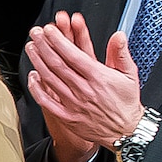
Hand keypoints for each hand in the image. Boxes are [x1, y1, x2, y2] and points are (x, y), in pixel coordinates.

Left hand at [24, 11, 142, 161]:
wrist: (126, 131)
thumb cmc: (126, 102)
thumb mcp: (130, 75)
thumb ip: (121, 53)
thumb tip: (118, 35)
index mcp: (98, 78)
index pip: (73, 55)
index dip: (58, 41)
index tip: (49, 30)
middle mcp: (84, 90)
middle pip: (58, 64)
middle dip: (44, 46)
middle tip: (35, 33)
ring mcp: (73, 103)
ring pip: (50, 79)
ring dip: (38, 61)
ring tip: (31, 48)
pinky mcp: (67, 116)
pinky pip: (46, 101)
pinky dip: (37, 88)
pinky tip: (32, 76)